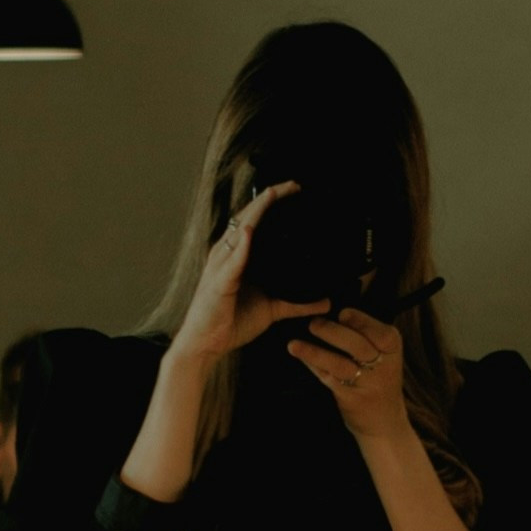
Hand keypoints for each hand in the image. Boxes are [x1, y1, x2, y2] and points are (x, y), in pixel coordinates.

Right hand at [168, 181, 324, 370]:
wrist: (206, 345)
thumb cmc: (230, 323)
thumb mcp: (272, 310)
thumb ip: (298, 304)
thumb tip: (325, 302)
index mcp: (237, 256)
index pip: (255, 220)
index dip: (273, 203)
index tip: (296, 190)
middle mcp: (227, 255)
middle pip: (248, 217)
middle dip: (269, 198)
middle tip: (292, 184)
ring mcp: (220, 266)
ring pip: (239, 231)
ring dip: (257, 212)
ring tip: (273, 195)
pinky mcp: (219, 283)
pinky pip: (231, 261)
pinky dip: (242, 246)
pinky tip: (252, 232)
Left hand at [290, 304, 406, 439]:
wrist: (384, 424)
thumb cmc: (380, 383)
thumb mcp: (385, 358)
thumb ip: (367, 337)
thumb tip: (336, 313)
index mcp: (393, 352)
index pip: (381, 333)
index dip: (361, 321)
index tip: (342, 313)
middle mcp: (384, 369)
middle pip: (358, 346)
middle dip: (333, 332)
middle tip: (313, 323)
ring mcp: (368, 386)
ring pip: (340, 364)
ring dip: (315, 352)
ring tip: (294, 344)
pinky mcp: (352, 400)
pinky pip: (329, 379)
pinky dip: (313, 366)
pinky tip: (301, 357)